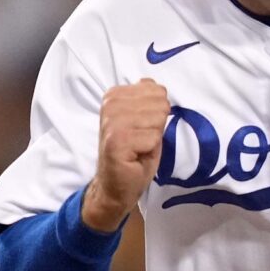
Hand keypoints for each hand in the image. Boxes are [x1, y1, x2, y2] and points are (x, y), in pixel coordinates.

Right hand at [83, 79, 168, 230]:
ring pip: (157, 120)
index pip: (156, 91)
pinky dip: (149, 150)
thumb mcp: (144, 121)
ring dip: (152, 139)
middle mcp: (110, 105)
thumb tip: (153, 84)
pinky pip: (152, 138)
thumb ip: (148, 101)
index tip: (141, 129)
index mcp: (114, 96)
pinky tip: (135, 156)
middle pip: (159, 104)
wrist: (115, 186)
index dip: (156, 114)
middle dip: (156, 126)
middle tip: (141, 141)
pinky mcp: (116, 141)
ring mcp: (111, 122)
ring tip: (138, 148)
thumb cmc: (133, 155)